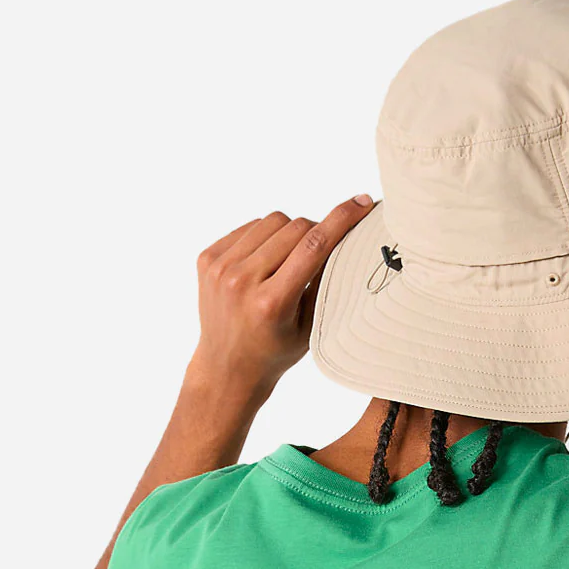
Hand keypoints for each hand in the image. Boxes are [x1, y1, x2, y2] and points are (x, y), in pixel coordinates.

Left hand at [189, 194, 374, 401]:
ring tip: (288, 261)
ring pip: (272, 221)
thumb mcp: (310, 325)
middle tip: (318, 254)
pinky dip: (264, 237)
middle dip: (315, 232)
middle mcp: (242, 282)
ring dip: (288, 233)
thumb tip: (344, 235)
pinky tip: (265, 261)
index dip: (342, 219)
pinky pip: (248, 228)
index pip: (314, 246)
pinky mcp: (208, 259)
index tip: (361, 202)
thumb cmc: (276, 350)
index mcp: (272, 302)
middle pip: (295, 228)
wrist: (226, 366)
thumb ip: (324, 281)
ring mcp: (221, 268)